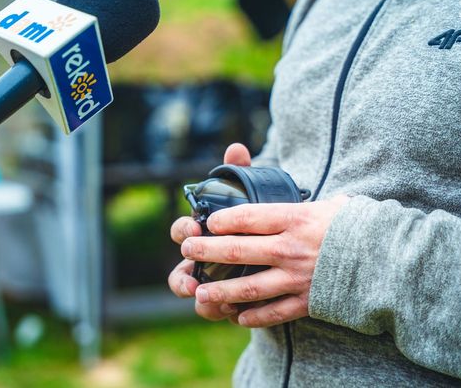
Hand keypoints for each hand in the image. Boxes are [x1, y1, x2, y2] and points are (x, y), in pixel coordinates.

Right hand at [168, 143, 250, 320]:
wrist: (280, 247)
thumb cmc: (258, 221)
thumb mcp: (252, 197)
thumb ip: (242, 173)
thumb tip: (237, 148)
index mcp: (203, 233)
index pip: (182, 230)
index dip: (183, 229)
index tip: (194, 226)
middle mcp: (202, 260)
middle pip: (179, 272)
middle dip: (182, 277)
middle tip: (192, 278)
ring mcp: (213, 282)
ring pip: (195, 297)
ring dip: (199, 300)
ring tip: (210, 301)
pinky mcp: (228, 299)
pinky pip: (217, 310)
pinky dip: (220, 311)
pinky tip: (233, 311)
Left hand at [181, 193, 349, 327]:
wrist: (387, 258)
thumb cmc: (354, 226)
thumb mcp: (329, 204)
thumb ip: (303, 202)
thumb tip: (287, 191)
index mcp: (295, 219)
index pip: (247, 217)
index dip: (221, 220)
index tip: (207, 223)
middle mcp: (291, 248)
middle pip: (239, 250)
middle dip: (207, 251)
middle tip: (188, 250)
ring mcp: (298, 277)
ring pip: (249, 287)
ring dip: (221, 291)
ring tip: (200, 293)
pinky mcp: (307, 301)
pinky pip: (274, 312)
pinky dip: (254, 316)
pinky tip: (238, 316)